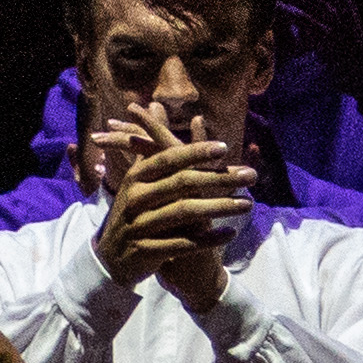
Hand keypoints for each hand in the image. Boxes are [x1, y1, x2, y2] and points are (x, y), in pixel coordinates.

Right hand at [93, 104, 251, 310]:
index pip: (169, 159)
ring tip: (248, 204)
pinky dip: (208, 240)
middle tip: (251, 176)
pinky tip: (230, 234)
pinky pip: (183, 244)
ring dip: (220, 207)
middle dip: (220, 179)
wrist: (111, 259)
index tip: (225, 148)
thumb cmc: (134, 211)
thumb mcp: (140, 176)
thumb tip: (156, 103)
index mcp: (137, 177)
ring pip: (185, 213)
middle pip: (182, 184)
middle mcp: (136, 198)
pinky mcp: (146, 251)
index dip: (196, 152)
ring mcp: (139, 226)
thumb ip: (152, 142)